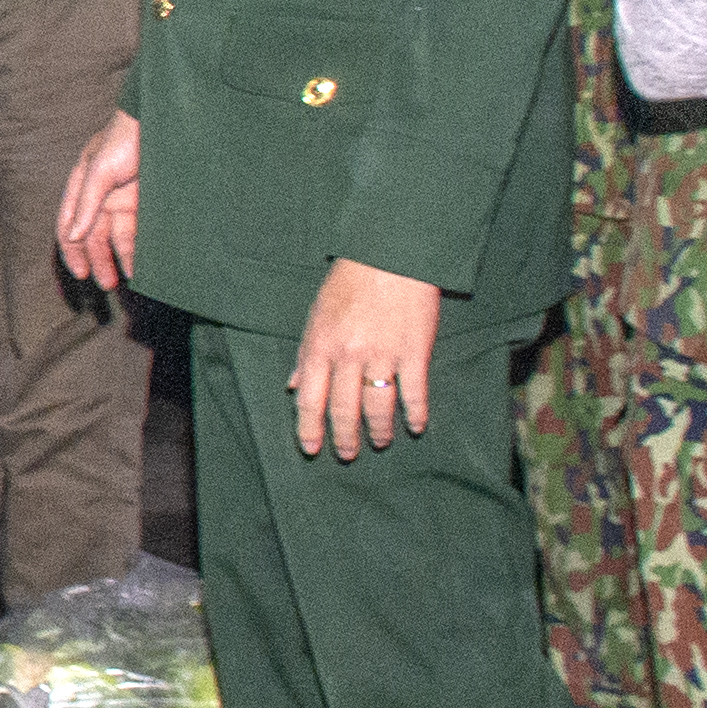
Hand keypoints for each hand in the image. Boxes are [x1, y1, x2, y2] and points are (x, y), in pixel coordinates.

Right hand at [54, 111, 141, 288]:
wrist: (162, 121)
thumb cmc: (125, 137)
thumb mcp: (99, 168)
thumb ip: (87, 202)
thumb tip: (72, 236)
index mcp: (81, 186)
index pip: (69, 225)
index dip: (71, 251)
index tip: (81, 273)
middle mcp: (100, 197)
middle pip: (93, 237)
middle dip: (97, 261)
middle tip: (106, 284)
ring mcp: (123, 201)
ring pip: (116, 238)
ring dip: (119, 259)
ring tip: (127, 278)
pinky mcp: (145, 204)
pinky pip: (138, 232)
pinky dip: (138, 249)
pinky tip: (142, 264)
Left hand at [286, 256, 440, 459]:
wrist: (391, 253)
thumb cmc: (350, 283)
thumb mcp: (317, 314)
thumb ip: (304, 353)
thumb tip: (291, 385)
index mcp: (321, 345)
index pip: (309, 398)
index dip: (309, 428)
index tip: (311, 448)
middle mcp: (349, 355)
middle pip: (343, 410)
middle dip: (344, 438)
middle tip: (348, 454)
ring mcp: (383, 355)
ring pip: (377, 406)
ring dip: (379, 430)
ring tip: (380, 441)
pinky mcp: (414, 352)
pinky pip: (414, 393)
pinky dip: (415, 414)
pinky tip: (415, 426)